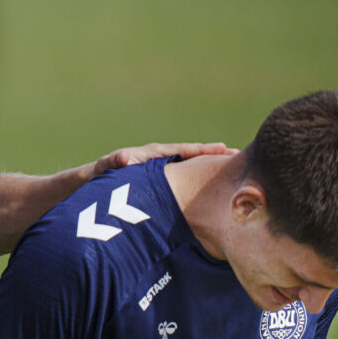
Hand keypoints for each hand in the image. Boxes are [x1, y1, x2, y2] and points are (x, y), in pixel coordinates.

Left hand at [94, 142, 238, 174]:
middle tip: (239, 155)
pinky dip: (199, 181)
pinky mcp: (165, 182)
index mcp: (153, 154)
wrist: (99, 179)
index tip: (222, 148)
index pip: (182, 150)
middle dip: (214, 156)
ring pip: (192, 168)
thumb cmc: (105, 171)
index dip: (201, 150)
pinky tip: (215, 190)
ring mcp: (165, 170)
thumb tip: (124, 158)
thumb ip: (116, 160)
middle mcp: (163, 160)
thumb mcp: (108, 165)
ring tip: (234, 170)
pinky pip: (186, 180)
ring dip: (210, 168)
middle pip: (193, 156)